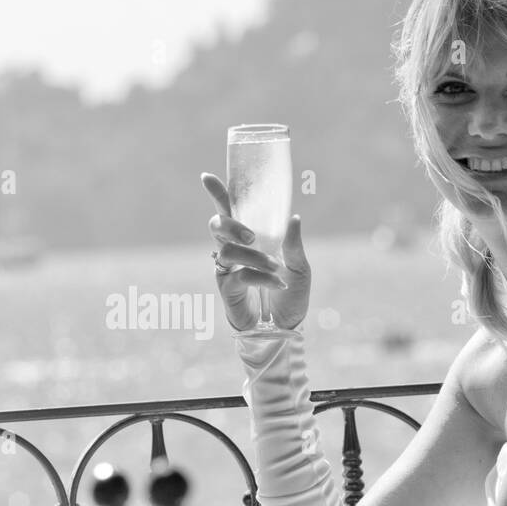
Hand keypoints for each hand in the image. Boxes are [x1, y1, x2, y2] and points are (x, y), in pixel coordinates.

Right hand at [203, 173, 310, 331]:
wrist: (286, 328)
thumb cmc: (291, 295)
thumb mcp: (299, 267)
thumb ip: (293, 244)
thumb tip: (294, 217)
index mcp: (250, 239)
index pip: (231, 211)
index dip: (218, 194)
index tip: (206, 177)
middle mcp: (234, 250)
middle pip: (217, 227)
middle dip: (230, 225)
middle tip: (250, 236)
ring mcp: (228, 270)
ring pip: (228, 251)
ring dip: (254, 257)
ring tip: (276, 268)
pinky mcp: (228, 289)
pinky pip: (239, 275)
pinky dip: (261, 277)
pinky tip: (277, 284)